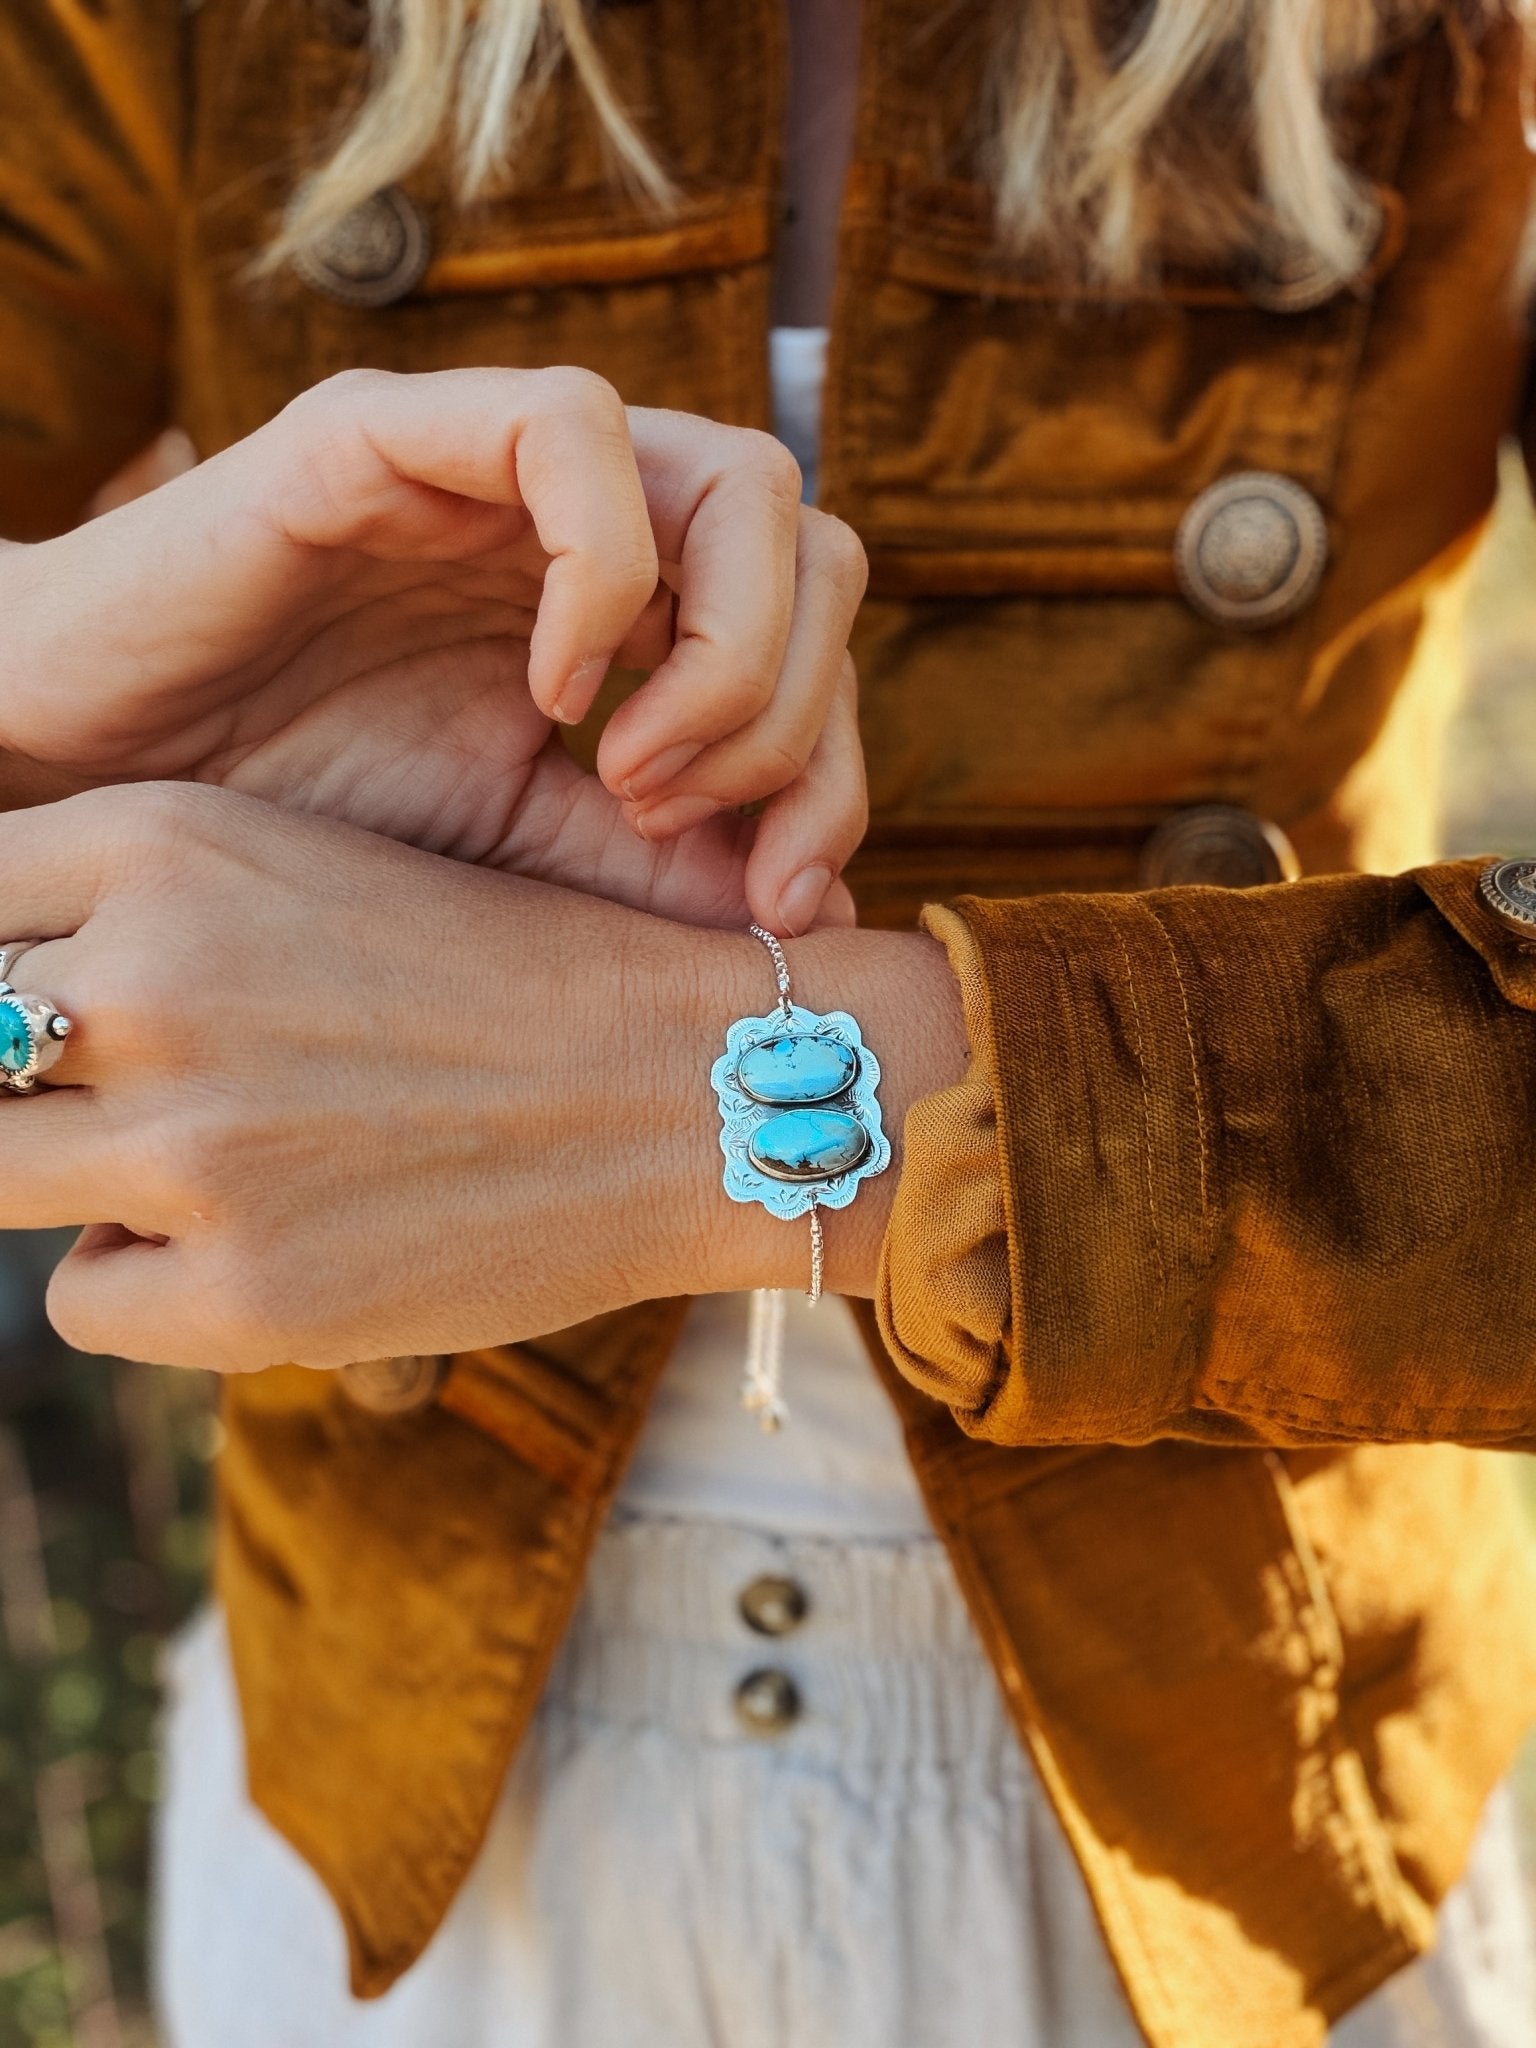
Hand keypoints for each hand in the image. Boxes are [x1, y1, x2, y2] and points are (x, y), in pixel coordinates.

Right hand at [2, 369, 867, 934]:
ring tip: (623, 768)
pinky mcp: (393, 434)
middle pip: (820, 546)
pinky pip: (571, 429)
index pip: (820, 640)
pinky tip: (556, 694)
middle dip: (795, 708)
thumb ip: (656, 871)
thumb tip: (819, 917)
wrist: (96, 793)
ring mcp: (500, 471)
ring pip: (741, 475)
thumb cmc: (300, 824)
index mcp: (632, 617)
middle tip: (684, 821)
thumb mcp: (519, 863)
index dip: (838, 767)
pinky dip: (609, 572)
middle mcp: (590, 529)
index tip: (778, 891)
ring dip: (725, 647)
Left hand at [2, 786, 962, 1369]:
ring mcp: (192, 1147)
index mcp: (166, 843)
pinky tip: (269, 1238)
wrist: (692, 1089)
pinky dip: (151, 1281)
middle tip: (116, 1094)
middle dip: (16, 1077)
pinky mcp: (241, 1296)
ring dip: (71, 1176)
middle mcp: (152, 982)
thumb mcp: (310, 874)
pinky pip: (85, 1301)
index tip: (24, 1013)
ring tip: (199, 1160)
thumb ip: (135, 916)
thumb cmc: (511, 971)